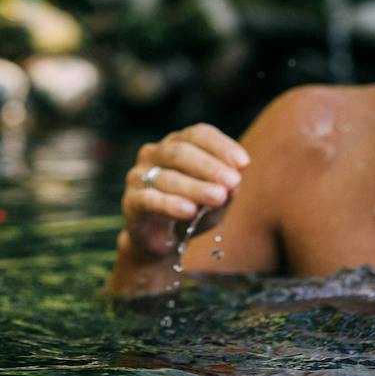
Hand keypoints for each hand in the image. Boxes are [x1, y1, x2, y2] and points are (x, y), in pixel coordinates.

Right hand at [120, 123, 249, 260]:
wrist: (163, 241)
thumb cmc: (193, 212)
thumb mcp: (217, 201)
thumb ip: (227, 190)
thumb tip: (235, 182)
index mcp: (178, 143)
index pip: (198, 134)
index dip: (221, 146)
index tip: (243, 163)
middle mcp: (155, 153)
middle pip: (181, 152)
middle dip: (209, 166)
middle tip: (233, 181)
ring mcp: (139, 176)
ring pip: (167, 176)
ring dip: (195, 187)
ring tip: (218, 197)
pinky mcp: (130, 202)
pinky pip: (149, 200)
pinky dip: (170, 204)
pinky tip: (189, 211)